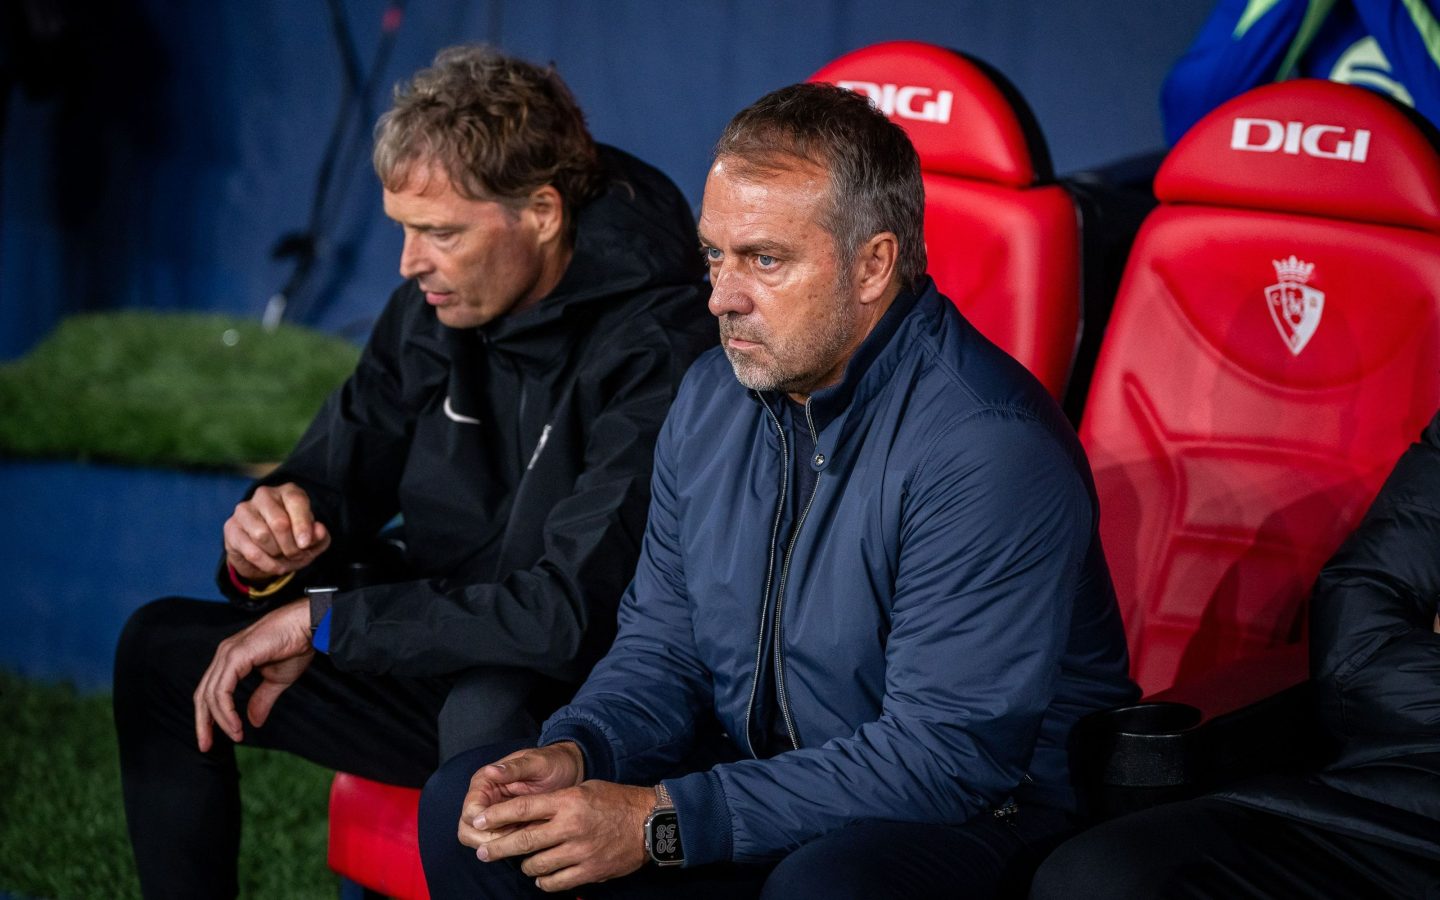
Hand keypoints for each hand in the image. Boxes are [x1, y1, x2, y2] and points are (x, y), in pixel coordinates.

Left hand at [194, 599, 314, 751]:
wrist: (308, 626)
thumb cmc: (296, 645)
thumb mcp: (277, 680)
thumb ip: (262, 699)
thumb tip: (254, 721)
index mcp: (231, 658)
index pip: (210, 692)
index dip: (208, 717)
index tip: (211, 739)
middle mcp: (224, 654)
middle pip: (202, 695)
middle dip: (203, 723)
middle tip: (206, 745)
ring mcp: (228, 653)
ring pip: (210, 694)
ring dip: (220, 720)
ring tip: (235, 735)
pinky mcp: (236, 656)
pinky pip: (222, 690)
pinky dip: (226, 710)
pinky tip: (235, 724)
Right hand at [223, 483, 330, 580]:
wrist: (265, 554)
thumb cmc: (293, 540)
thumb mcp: (312, 540)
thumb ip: (320, 536)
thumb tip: (319, 531)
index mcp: (288, 492)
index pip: (296, 501)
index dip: (303, 525)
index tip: (305, 544)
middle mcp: (264, 495)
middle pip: (279, 522)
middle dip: (291, 546)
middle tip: (296, 555)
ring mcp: (244, 510)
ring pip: (262, 536)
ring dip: (277, 554)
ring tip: (283, 558)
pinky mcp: (231, 527)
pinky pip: (250, 550)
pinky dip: (266, 563)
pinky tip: (273, 565)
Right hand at [459, 743, 585, 842]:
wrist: (570, 771)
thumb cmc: (552, 763)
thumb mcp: (537, 763)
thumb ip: (514, 769)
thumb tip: (490, 771)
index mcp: (485, 782)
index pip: (470, 812)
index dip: (485, 824)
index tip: (510, 825)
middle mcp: (483, 799)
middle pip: (468, 830)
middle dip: (489, 840)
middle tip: (518, 836)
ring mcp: (493, 814)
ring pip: (479, 840)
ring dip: (498, 845)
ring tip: (526, 837)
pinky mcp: (504, 825)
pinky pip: (496, 843)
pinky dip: (509, 846)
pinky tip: (529, 840)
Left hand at [471, 780, 654, 891]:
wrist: (650, 823)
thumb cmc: (616, 801)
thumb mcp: (585, 789)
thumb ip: (556, 802)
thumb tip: (525, 814)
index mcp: (568, 801)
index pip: (523, 808)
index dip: (497, 815)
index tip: (478, 820)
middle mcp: (570, 826)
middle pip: (523, 840)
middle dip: (497, 848)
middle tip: (483, 852)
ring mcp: (580, 851)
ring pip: (537, 865)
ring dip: (526, 865)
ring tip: (524, 861)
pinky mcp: (589, 871)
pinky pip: (556, 882)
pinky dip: (544, 881)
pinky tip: (542, 876)